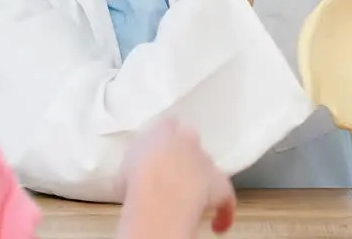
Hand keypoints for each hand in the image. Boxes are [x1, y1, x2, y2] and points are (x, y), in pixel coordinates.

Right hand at [120, 118, 236, 235]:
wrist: (158, 191)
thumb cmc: (136, 180)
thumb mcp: (124, 168)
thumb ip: (134, 166)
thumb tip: (134, 180)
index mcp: (163, 130)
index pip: (168, 125)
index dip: (166, 139)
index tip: (161, 149)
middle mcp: (188, 139)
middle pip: (190, 143)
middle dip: (183, 157)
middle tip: (171, 176)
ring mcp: (205, 161)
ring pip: (207, 168)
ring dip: (200, 182)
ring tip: (189, 201)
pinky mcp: (220, 184)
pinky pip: (226, 198)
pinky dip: (223, 212)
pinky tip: (217, 225)